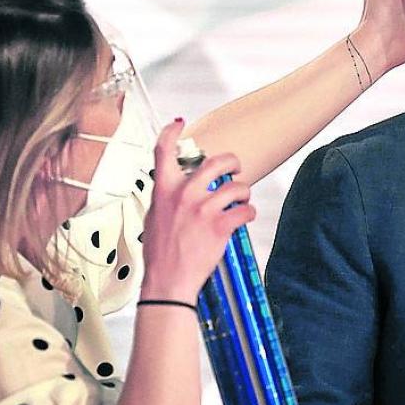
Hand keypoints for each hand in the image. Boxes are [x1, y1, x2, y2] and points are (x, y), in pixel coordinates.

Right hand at [138, 119, 255, 302]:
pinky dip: (249, 212)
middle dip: (232, 161)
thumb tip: (176, 186)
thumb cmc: (160, 253)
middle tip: (236, 167)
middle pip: (216, 162)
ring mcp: (202, 209)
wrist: (167, 282)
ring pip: (237, 186)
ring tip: (242, 198)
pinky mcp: (220, 226)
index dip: (170, 131)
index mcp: (163, 190)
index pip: (163, 150)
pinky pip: (246, 210)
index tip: (178, 122)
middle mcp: (183, 195)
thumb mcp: (154, 217)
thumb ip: (166, 197)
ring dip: (244, 191)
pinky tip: (245, 216)